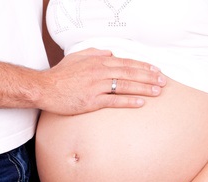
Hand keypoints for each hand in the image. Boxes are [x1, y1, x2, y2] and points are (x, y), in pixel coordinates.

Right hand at [38, 48, 166, 114]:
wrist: (45, 88)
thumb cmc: (60, 74)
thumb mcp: (77, 57)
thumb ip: (94, 53)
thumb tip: (110, 53)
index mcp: (98, 61)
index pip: (126, 62)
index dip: (143, 66)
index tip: (155, 70)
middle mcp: (99, 72)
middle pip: (130, 73)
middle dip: (149, 77)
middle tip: (163, 81)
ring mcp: (96, 86)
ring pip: (125, 86)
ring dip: (144, 88)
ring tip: (157, 92)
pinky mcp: (91, 101)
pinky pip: (114, 101)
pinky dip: (129, 101)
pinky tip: (140, 103)